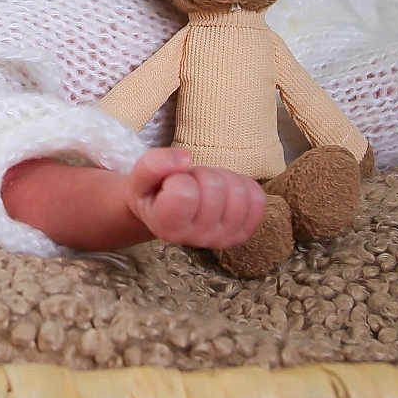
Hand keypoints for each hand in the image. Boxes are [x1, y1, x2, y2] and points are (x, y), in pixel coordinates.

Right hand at [126, 148, 265, 248]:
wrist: (166, 213)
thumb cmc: (152, 192)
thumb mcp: (139, 176)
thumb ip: (154, 164)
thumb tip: (186, 158)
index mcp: (167, 227)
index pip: (185, 193)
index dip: (180, 177)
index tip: (172, 183)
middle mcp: (196, 239)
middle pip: (215, 188)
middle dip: (201, 175)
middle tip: (190, 182)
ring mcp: (223, 239)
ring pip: (239, 192)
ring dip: (222, 179)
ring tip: (206, 187)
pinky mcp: (243, 233)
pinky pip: (257, 199)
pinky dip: (243, 186)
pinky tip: (225, 192)